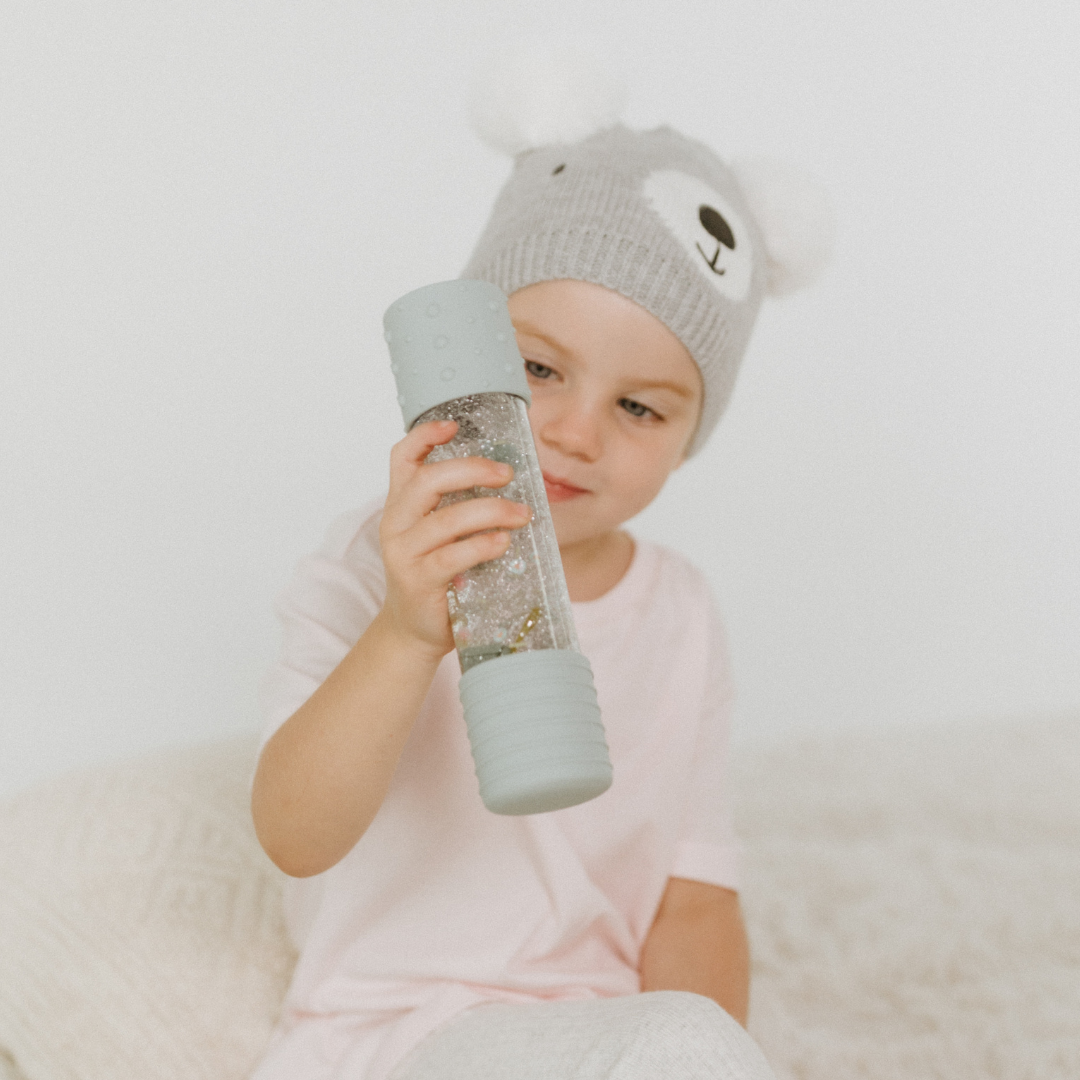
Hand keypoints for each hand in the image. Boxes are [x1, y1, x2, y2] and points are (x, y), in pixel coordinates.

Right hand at [378, 419, 531, 658]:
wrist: (415, 629)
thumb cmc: (438, 576)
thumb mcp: (441, 535)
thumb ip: (458, 506)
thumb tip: (509, 478)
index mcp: (401, 504)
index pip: (402, 458)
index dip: (425, 436)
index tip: (454, 425)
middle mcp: (395, 523)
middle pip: (428, 481)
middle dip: (473, 470)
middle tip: (508, 474)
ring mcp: (403, 553)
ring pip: (445, 520)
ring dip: (491, 511)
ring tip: (522, 514)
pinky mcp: (418, 581)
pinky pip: (452, 557)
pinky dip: (482, 545)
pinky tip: (503, 542)